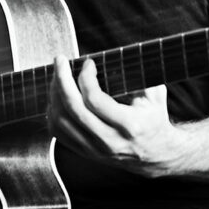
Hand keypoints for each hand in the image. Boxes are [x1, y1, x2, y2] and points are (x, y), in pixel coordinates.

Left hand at [46, 56, 186, 176]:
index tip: (89, 63)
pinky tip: (57, 97)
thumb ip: (140, 74)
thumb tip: (119, 54)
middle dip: (61, 80)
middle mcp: (110, 140)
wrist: (156, 154)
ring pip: (61, 122)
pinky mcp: (86, 152)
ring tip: (58, 76)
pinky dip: (53, 112)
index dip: (86, 77)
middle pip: (73, 109)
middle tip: (60, 61)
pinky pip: (58, 133)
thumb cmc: (154, 119)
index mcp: (128, 125)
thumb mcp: (155, 95)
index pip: (95, 100)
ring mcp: (95, 149)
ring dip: (55, 95)